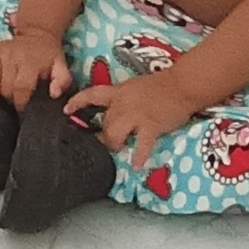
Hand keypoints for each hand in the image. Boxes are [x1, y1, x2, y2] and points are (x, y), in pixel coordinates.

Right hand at [0, 33, 66, 110]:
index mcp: (29, 63)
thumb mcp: (61, 66)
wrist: (37, 35)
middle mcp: (10, 57)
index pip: (20, 88)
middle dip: (8, 99)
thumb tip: (54, 94)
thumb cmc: (48, 56)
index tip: (23, 109)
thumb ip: (62, 81)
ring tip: (0, 93)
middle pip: (3, 88)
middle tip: (14, 101)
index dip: (21, 103)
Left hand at [66, 69, 196, 155]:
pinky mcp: (151, 125)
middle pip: (105, 123)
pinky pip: (142, 144)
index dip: (77, 102)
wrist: (183, 83)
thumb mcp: (136, 88)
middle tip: (110, 144)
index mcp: (119, 92)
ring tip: (121, 149)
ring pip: (115, 133)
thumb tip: (116, 113)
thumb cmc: (163, 85)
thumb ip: (124, 100)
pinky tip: (137, 165)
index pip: (92, 94)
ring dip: (115, 144)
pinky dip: (139, 156)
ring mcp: (137, 115)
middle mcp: (123, 103)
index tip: (65, 110)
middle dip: (105, 136)